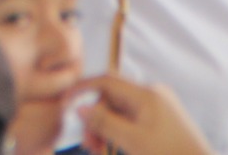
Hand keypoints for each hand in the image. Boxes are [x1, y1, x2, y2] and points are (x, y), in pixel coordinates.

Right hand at [80, 75, 213, 154]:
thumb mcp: (133, 141)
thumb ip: (105, 123)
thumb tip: (80, 107)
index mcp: (147, 94)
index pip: (106, 81)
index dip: (82, 89)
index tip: (64, 104)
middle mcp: (153, 95)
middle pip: (112, 98)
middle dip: (96, 119)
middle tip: (90, 145)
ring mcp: (159, 108)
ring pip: (121, 112)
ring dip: (107, 129)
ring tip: (101, 150)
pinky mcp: (163, 121)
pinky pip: (133, 120)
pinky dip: (121, 132)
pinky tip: (116, 148)